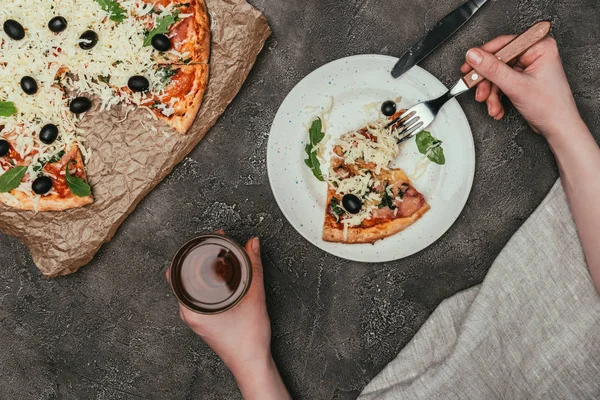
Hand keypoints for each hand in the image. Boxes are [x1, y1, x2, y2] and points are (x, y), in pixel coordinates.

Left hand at [166, 234, 290, 399]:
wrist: (251, 362)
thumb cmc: (248, 339)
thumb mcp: (254, 296)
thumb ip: (254, 266)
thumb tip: (252, 244)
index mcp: (193, 308)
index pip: (176, 271)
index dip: (188, 250)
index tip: (204, 239)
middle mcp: (189, 312)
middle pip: (180, 276)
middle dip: (195, 257)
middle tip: (212, 244)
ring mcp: (195, 317)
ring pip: (188, 286)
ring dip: (199, 269)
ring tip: (215, 257)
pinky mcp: (202, 320)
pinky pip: (195, 295)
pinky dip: (204, 281)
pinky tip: (218, 277)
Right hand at [461, 36, 583, 138]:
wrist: (558, 128)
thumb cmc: (551, 106)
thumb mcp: (517, 86)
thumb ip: (492, 69)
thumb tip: (474, 55)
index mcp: (539, 47)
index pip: (503, 44)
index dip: (483, 57)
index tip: (469, 67)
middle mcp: (533, 54)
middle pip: (497, 61)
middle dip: (487, 81)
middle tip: (480, 91)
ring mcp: (527, 67)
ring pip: (497, 75)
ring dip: (491, 93)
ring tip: (492, 105)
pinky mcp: (522, 80)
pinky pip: (501, 83)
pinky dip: (496, 97)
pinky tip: (498, 107)